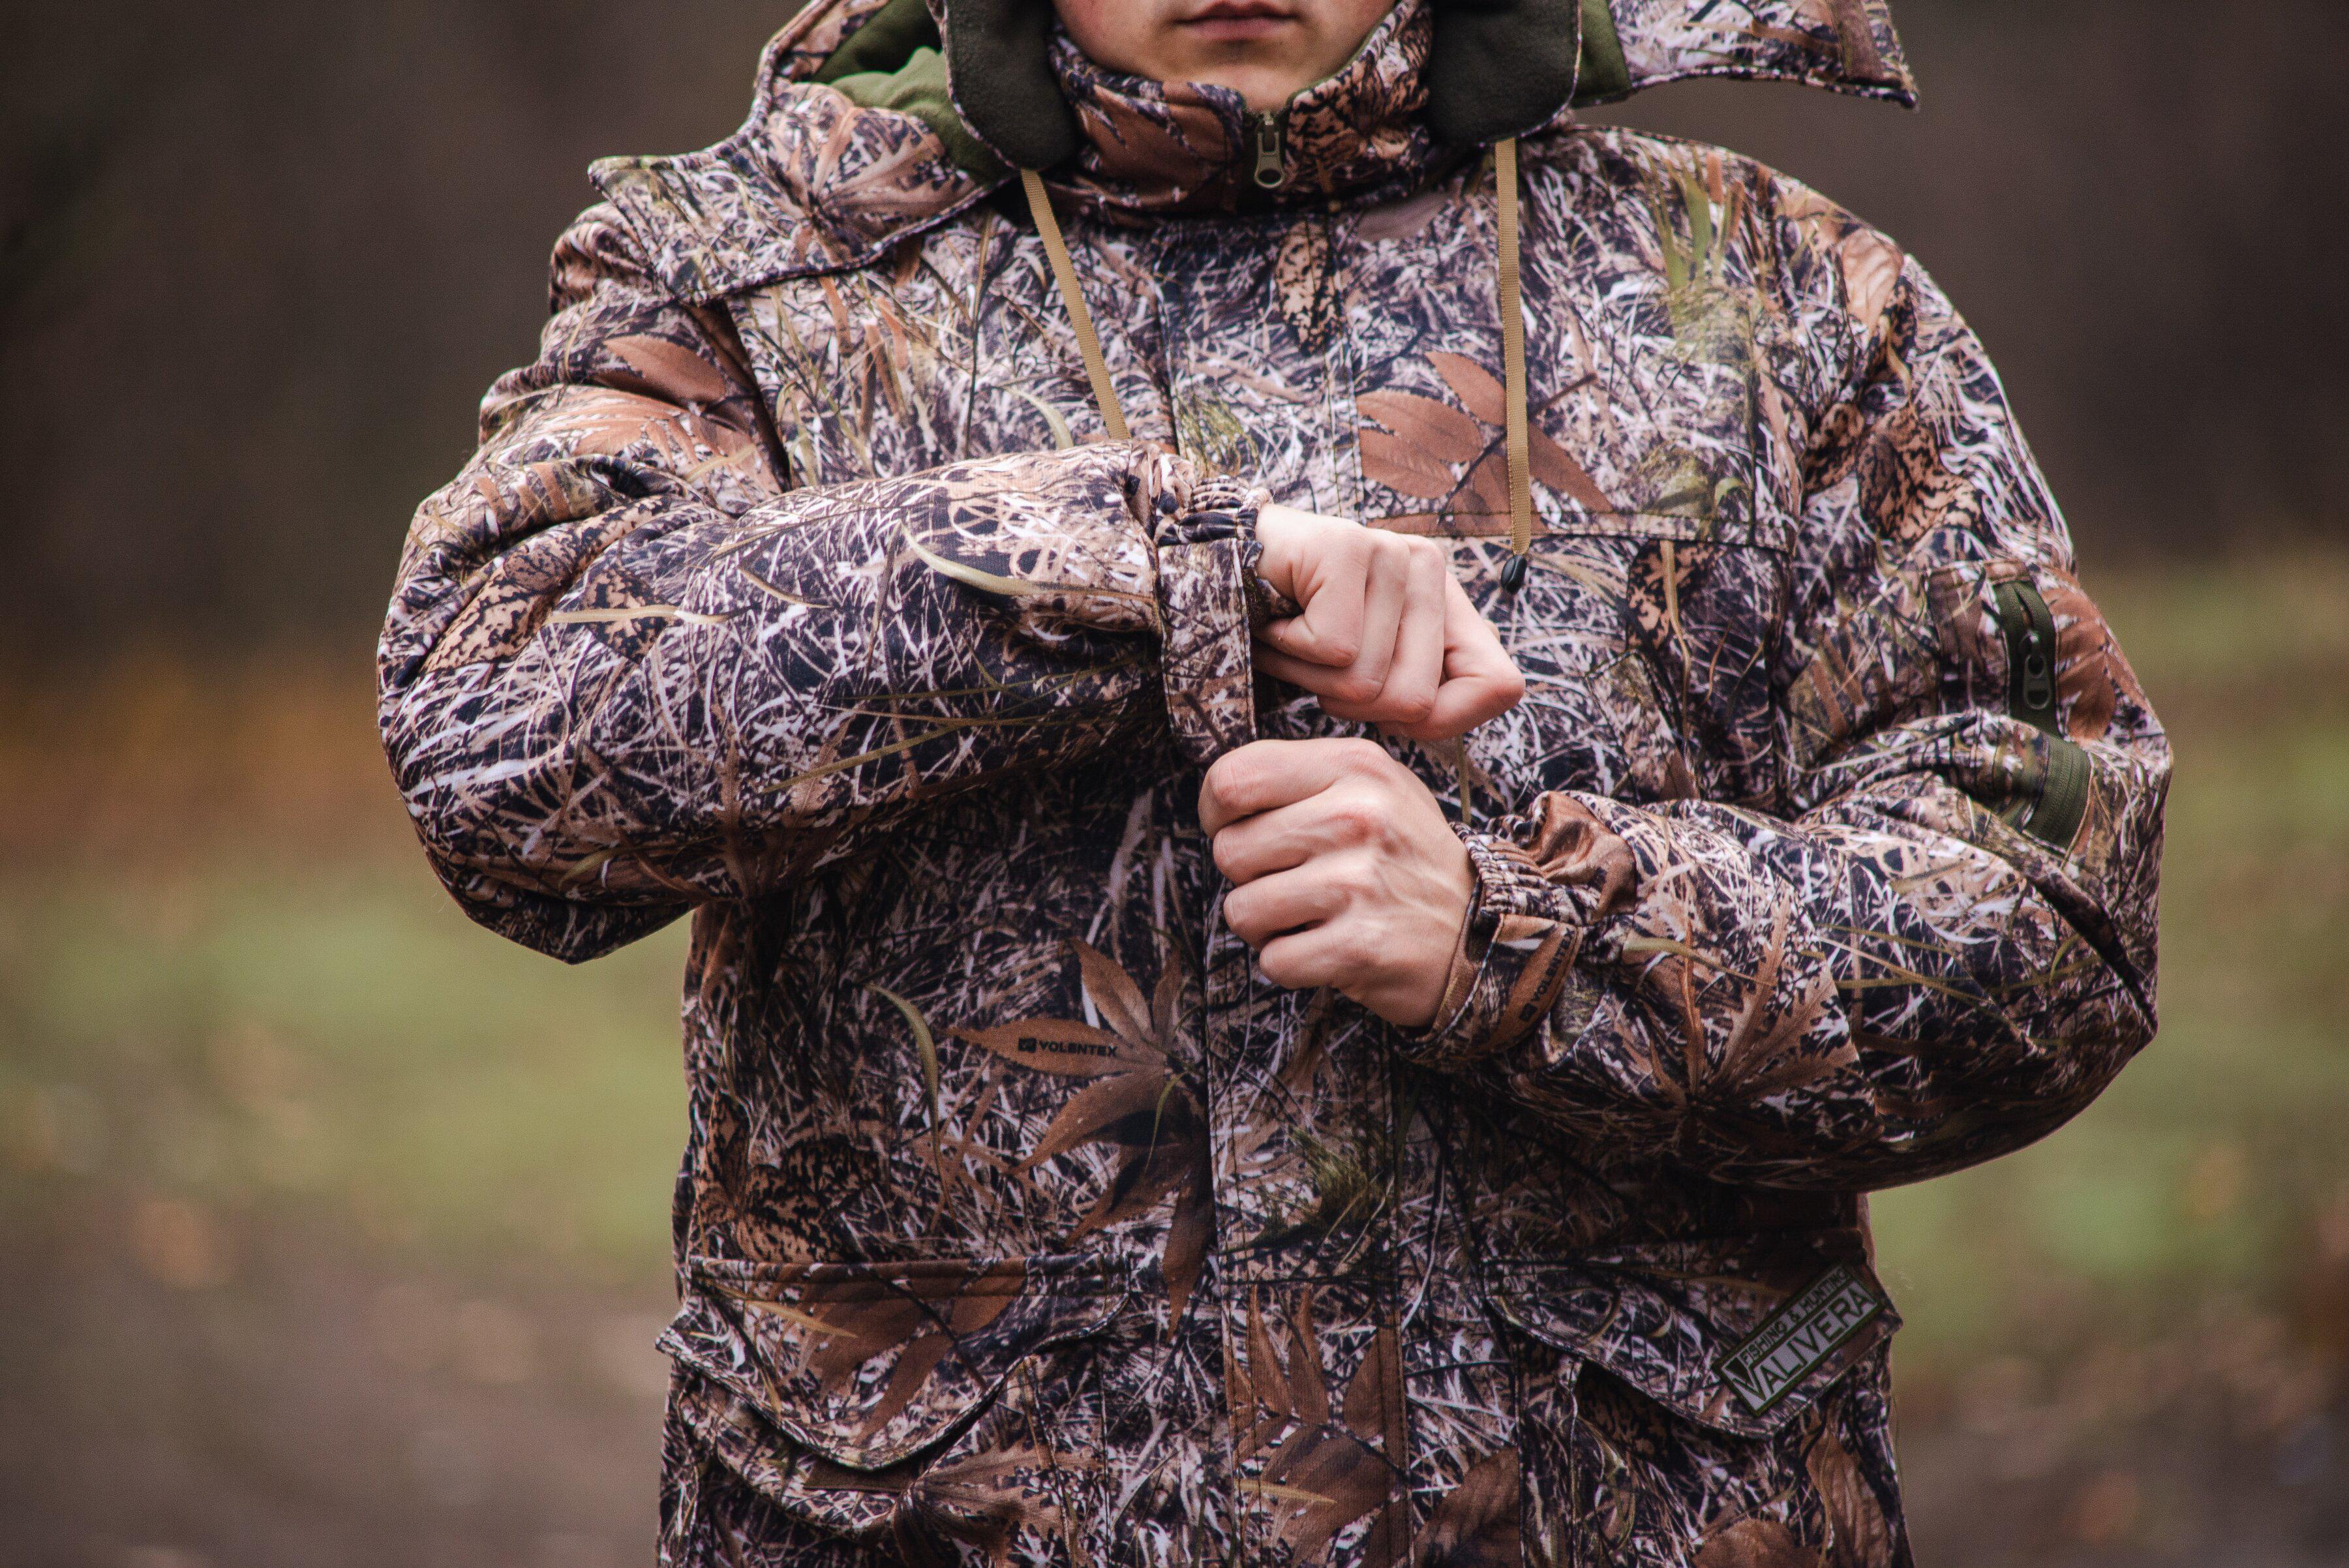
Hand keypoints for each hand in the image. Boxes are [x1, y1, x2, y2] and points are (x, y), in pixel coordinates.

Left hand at [1200, 738, 1471, 1028]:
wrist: (1483, 931)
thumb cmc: (1403, 858)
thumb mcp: (1370, 788)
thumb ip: (1299, 776)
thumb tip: (1219, 790)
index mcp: (1354, 765)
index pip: (1231, 779)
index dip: (1219, 814)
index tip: (1243, 830)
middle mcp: (1358, 815)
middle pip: (1229, 850)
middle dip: (1248, 877)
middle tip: (1296, 881)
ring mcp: (1360, 881)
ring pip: (1243, 910)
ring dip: (1267, 926)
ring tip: (1314, 916)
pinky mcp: (1359, 944)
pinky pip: (1274, 960)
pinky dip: (1292, 964)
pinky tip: (1329, 947)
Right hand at [1253, 504, 1523, 741]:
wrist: (1206, 572)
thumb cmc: (1285, 630)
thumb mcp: (1360, 676)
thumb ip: (1414, 696)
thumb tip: (1432, 716)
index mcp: (1446, 602)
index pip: (1499, 684)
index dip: (1442, 722)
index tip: (1384, 709)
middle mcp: (1429, 567)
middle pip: (1416, 700)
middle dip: (1349, 703)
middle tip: (1315, 661)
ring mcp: (1390, 551)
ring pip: (1367, 679)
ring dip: (1308, 677)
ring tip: (1291, 638)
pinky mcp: (1347, 545)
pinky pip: (1333, 648)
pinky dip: (1288, 652)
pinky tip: (1274, 620)